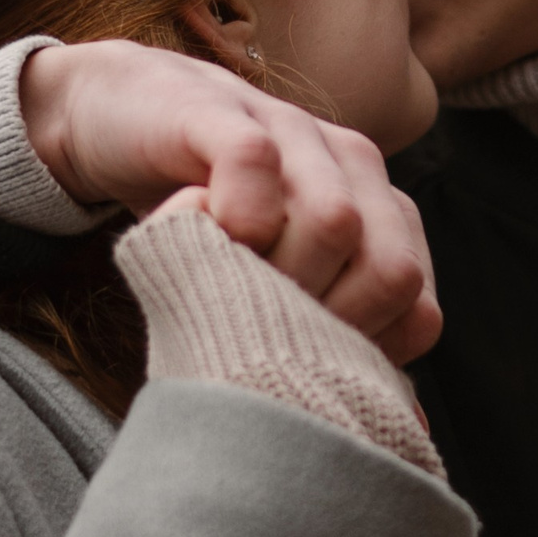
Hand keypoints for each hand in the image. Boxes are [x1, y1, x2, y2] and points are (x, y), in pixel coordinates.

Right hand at [19, 40, 439, 364]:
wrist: (122, 113)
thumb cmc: (208, 213)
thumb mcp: (275, 277)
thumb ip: (336, 331)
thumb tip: (409, 423)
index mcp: (374, 206)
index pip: (415, 302)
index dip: (364, 354)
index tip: (302, 367)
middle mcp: (348, 164)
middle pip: (390, 270)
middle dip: (327, 326)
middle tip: (261, 332)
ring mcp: (289, 132)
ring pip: (336, 222)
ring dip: (278, 279)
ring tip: (227, 287)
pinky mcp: (220, 112)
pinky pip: (255, 163)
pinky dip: (236, 213)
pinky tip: (205, 232)